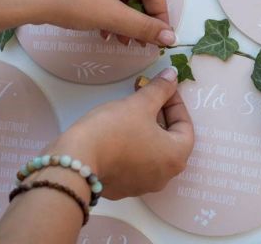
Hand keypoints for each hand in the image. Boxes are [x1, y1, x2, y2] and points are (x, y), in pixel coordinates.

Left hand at [26, 0, 175, 45]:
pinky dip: (111, 15)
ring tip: (124, 41)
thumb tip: (172, 38)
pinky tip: (106, 32)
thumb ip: (144, 27)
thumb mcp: (112, 15)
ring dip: (125, 21)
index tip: (163, 36)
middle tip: (142, 43)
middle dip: (140, 20)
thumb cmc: (71, 1)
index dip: (160, 14)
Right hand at [47, 67, 193, 198]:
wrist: (75, 159)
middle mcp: (164, 175)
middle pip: (169, 138)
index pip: (185, 125)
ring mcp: (143, 184)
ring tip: (134, 108)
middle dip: (160, 113)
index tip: (163, 86)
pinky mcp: (122, 187)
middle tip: (148, 94)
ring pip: (152, 149)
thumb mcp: (140, 104)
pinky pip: (136, 160)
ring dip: (147, 126)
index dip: (175, 101)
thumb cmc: (114, 129)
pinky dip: (134, 142)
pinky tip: (121, 128)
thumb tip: (174, 74)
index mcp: (175, 157)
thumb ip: (160, 89)